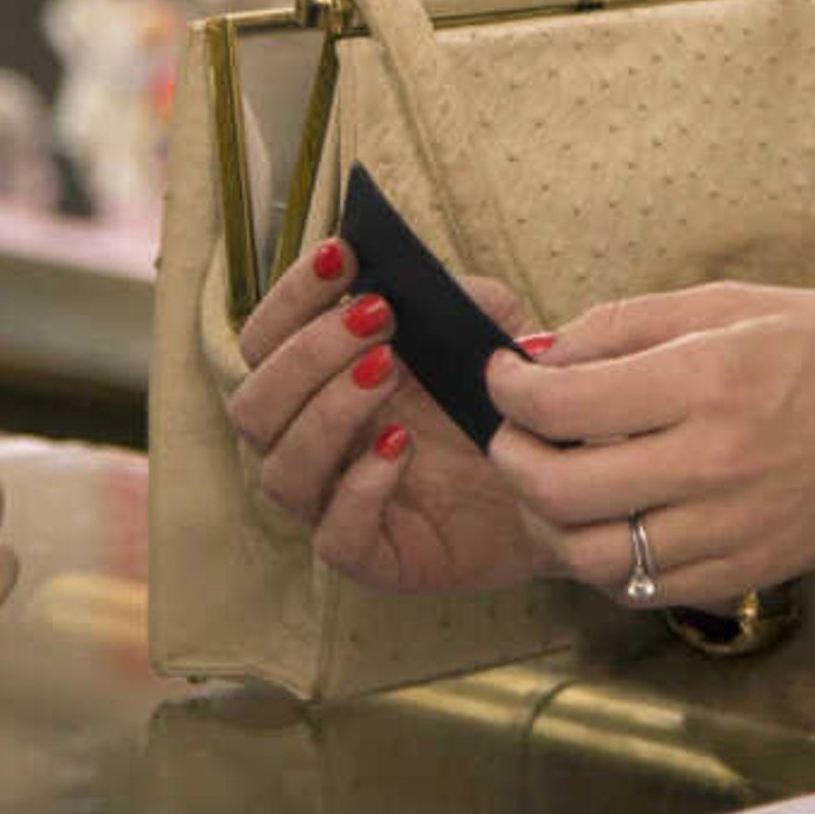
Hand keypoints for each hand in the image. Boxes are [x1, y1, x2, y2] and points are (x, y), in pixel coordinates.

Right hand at [228, 237, 552, 593]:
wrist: (561, 481)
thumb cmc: (503, 401)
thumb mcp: (492, 332)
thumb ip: (461, 297)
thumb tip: (422, 278)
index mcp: (319, 384)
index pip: (264, 340)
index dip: (290, 296)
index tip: (343, 255)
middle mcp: (314, 444)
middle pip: (253, 406)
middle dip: (306, 354)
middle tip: (378, 318)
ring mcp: (337, 504)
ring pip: (281, 471)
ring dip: (328, 411)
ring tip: (389, 370)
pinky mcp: (376, 558)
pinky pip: (335, 537)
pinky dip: (360, 487)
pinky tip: (401, 446)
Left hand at [482, 282, 814, 609]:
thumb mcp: (735, 300)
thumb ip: (633, 324)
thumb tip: (551, 353)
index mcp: (709, 382)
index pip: (565, 402)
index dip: (510, 390)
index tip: (503, 377)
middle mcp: (714, 463)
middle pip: (563, 489)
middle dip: (513, 460)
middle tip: (511, 436)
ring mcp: (733, 528)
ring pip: (596, 557)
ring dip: (552, 525)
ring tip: (552, 486)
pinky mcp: (749, 570)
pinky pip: (648, 589)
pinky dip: (609, 563)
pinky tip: (611, 523)